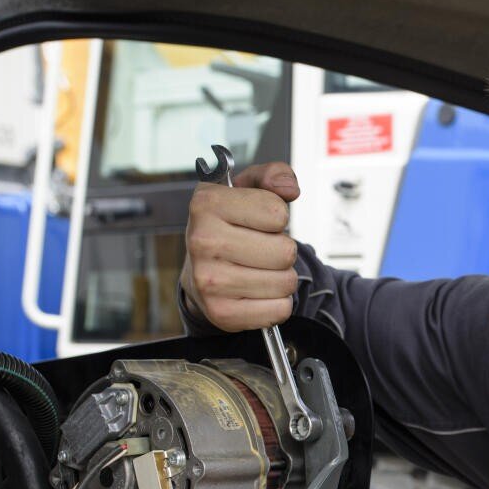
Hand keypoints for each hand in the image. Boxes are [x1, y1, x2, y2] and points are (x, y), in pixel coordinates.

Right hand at [180, 162, 303, 331]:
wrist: (199, 271)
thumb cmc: (228, 227)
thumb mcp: (248, 189)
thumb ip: (275, 175)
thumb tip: (289, 188)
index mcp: (207, 204)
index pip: (277, 213)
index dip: (277, 217)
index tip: (257, 221)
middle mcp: (203, 241)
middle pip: (285, 251)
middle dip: (282, 250)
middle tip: (260, 249)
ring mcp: (209, 280)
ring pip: (285, 282)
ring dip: (280, 277)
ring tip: (257, 269)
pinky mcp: (222, 313)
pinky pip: (279, 310)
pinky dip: (276, 303)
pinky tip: (256, 292)